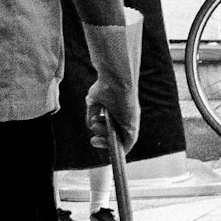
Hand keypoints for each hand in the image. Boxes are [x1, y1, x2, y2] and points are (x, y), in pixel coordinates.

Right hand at [82, 12, 141, 156]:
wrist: (117, 74)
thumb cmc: (107, 80)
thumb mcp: (94, 96)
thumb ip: (92, 105)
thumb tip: (87, 103)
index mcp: (121, 110)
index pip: (116, 128)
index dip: (104, 137)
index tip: (94, 139)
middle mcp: (128, 116)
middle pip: (118, 138)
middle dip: (103, 140)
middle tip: (95, 139)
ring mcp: (132, 121)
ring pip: (119, 140)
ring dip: (104, 137)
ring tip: (99, 124)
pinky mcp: (133, 123)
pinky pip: (127, 143)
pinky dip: (116, 145)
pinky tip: (104, 140)